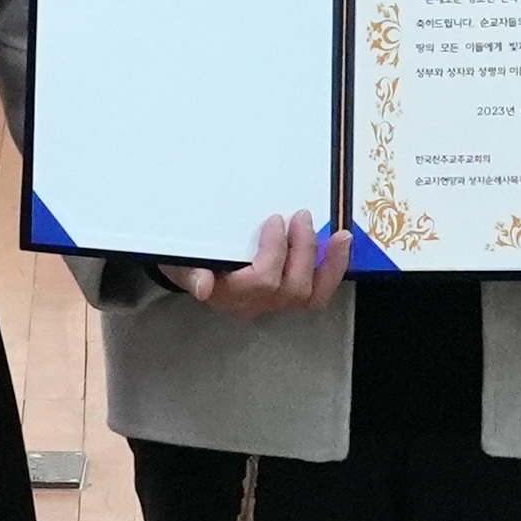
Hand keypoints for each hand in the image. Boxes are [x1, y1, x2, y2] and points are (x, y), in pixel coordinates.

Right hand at [167, 212, 352, 319]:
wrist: (191, 271)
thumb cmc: (187, 262)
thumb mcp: (179, 263)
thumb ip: (188, 273)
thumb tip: (203, 286)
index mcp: (229, 294)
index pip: (261, 282)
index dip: (275, 251)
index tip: (274, 220)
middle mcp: (254, 304)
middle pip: (291, 289)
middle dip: (303, 250)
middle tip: (302, 216)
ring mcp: (273, 303)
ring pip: (310, 297)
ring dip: (328, 264)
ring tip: (339, 235)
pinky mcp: (288, 297)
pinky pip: (317, 294)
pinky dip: (332, 270)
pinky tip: (341, 246)